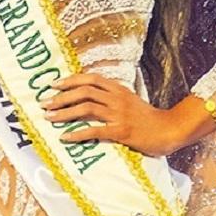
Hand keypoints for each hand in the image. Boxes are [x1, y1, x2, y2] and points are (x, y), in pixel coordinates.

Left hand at [41, 75, 178, 157]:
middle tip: (45, 103)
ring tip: (49, 117)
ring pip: (86, 108)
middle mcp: (117, 99)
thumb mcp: (131, 102)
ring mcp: (119, 114)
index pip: (90, 79)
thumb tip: (91, 99)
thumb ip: (113, 98)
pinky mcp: (121, 131)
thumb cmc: (149, 119)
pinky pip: (95, 131)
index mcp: (119, 90)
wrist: (170, 130)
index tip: (53, 85)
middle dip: (61, 97)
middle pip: (84, 91)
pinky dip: (77, 133)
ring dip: (64, 112)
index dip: (70, 80)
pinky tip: (65, 137)